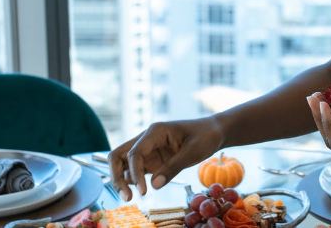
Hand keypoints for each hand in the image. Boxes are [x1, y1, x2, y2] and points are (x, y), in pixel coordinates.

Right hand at [109, 116, 223, 200]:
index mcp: (155, 132)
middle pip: (118, 155)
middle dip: (116, 176)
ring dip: (121, 180)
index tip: (144, 191)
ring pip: (123, 164)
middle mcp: (146, 139)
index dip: (135, 174)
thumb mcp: (193, 152)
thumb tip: (153, 186)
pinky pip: (135, 170)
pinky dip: (132, 181)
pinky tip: (141, 191)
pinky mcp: (152, 160)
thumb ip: (173, 168)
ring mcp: (147, 150)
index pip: (135, 153)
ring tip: (130, 198)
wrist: (214, 132)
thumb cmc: (205, 136)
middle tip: (126, 197)